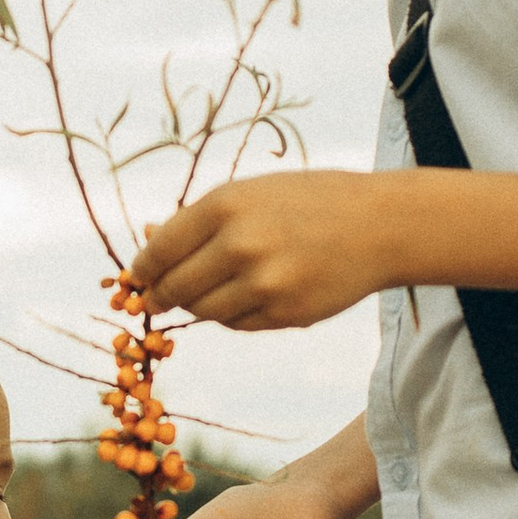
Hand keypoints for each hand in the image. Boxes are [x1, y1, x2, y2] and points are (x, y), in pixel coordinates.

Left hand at [130, 172, 393, 330]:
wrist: (379, 226)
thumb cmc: (309, 202)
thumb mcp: (251, 194)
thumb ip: (200, 220)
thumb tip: (147, 243)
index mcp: (225, 205)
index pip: (159, 250)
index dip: (143, 269)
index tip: (139, 277)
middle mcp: (240, 245)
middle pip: (175, 288)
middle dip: (160, 296)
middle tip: (155, 298)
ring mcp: (264, 284)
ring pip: (204, 312)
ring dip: (200, 305)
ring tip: (215, 288)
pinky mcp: (285, 314)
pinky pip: (237, 324)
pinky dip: (234, 314)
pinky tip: (252, 294)